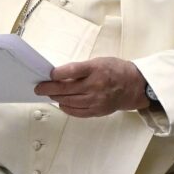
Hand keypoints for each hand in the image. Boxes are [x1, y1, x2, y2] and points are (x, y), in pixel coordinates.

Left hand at [34, 57, 149, 117]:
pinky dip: (66, 108)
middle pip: (67, 88)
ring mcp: (96, 100)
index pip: (72, 71)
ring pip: (69, 101)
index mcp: (96, 69)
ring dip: (56, 98)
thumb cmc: (116, 70)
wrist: (134, 86)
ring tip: (49, 95)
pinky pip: (77, 112)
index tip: (49, 74)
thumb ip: (81, 68)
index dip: (57, 73)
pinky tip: (61, 103)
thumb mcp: (99, 61)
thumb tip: (60, 75)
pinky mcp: (97, 111)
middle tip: (39, 88)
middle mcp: (95, 85)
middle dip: (49, 88)